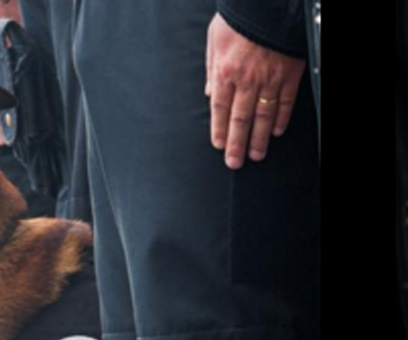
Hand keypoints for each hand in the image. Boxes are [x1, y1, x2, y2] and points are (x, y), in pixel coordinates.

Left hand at [206, 13, 305, 168]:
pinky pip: (285, 102)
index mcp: (225, 72)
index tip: (220, 146)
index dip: (220, 130)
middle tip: (235, 163)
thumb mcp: (214, 41)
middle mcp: (247, 79)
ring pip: (263, 116)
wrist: (267, 4)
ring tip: (255, 155)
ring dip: (258, 138)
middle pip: (240, 119)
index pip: (220, 110)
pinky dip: (280, 118)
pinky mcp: (290, 74)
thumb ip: (211, 69)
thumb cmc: (238, 20)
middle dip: (237, 144)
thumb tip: (210, 94)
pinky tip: (276, 132)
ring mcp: (270, 78)